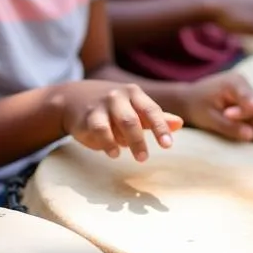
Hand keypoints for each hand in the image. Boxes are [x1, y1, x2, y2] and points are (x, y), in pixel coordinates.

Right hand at [54, 81, 182, 160]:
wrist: (73, 97)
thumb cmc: (112, 106)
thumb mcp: (133, 107)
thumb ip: (154, 117)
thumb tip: (179, 123)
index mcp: (134, 94)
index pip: (151, 110)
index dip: (160, 127)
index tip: (167, 145)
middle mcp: (119, 96)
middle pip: (134, 119)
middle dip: (140, 140)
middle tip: (145, 158)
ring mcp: (103, 105)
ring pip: (119, 122)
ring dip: (129, 141)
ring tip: (137, 158)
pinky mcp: (88, 116)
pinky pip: (100, 129)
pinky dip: (108, 142)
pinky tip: (114, 153)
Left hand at [181, 71, 252, 141]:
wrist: (189, 100)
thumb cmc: (197, 107)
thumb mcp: (209, 118)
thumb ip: (230, 126)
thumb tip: (252, 135)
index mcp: (235, 82)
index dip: (244, 113)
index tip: (227, 116)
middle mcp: (247, 85)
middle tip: (228, 119)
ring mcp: (251, 94)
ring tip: (229, 122)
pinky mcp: (252, 104)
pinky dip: (252, 125)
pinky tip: (235, 124)